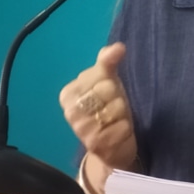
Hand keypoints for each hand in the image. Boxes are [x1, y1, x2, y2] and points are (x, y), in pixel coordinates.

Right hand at [59, 43, 137, 187]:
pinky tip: (119, 133)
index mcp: (68, 93)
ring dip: (123, 114)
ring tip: (115, 121)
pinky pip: (122, 127)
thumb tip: (118, 47)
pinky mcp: (96, 145)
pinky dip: (126, 129)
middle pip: (108, 89)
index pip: (100, 74)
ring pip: (116, 108)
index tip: (105, 93)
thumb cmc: (108, 108)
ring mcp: (82, 130)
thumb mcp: (107, 82)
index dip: (109, 82)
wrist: (112, 146)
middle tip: (112, 108)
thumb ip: (107, 62)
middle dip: (117, 98)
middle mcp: (70, 112)